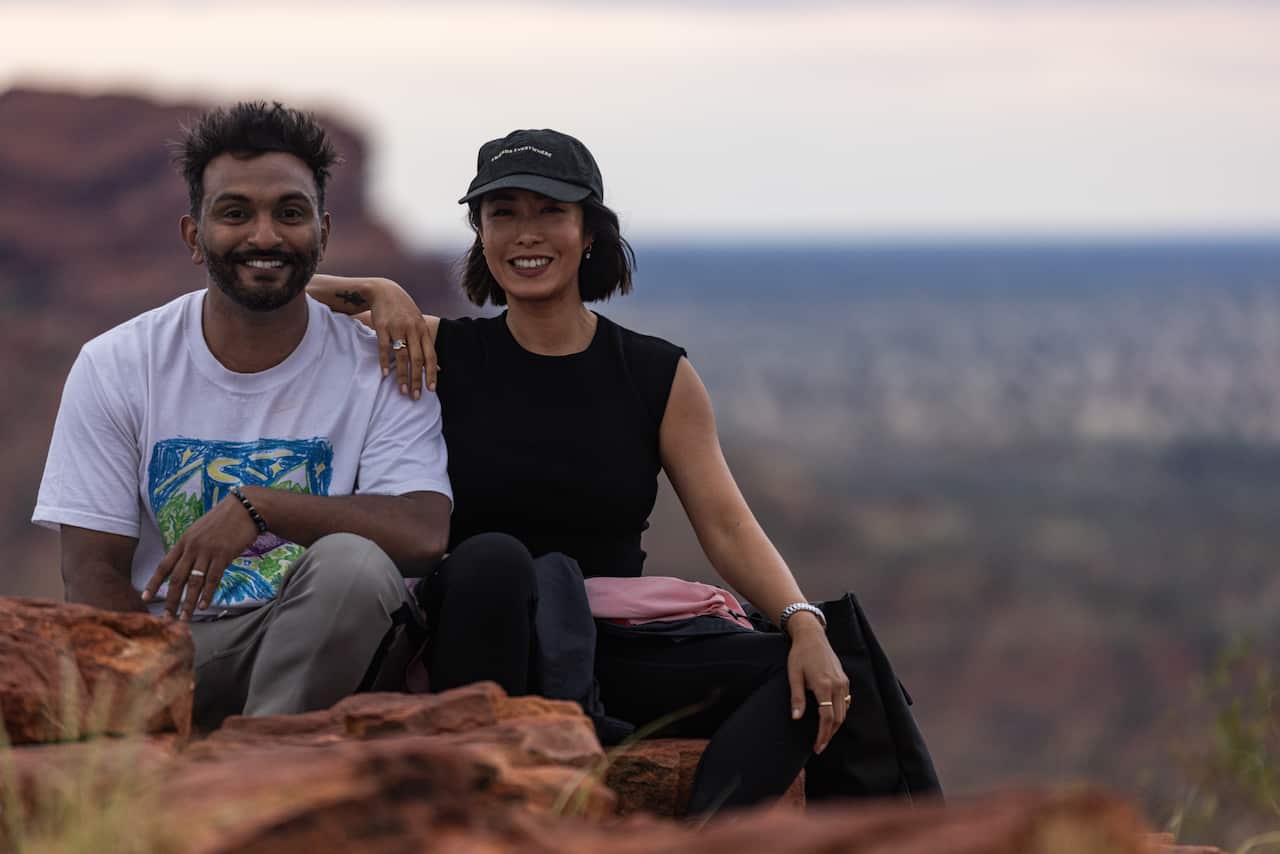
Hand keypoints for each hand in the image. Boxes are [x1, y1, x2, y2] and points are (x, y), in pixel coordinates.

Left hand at [142, 492, 258, 619]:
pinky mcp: (224, 555)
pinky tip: (203, 606)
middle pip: (177, 579)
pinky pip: (213, 579)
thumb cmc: (225, 519)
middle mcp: (192, 548)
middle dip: (170, 600)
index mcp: (184, 541)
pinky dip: (207, 594)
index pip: (164, 566)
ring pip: (194, 582)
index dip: (153, 583)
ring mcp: (207, 551)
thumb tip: (187, 563)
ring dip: (188, 603)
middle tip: (166, 618)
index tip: (145, 598)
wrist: (246, 508)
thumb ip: (192, 546)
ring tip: (185, 618)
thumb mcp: (201, 529)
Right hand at [366, 279, 437, 398]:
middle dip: (417, 380)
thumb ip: (427, 344)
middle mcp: (413, 330)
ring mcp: (397, 328)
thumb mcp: (419, 324)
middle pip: (417, 359)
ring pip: (402, 356)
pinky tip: (386, 374)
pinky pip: (384, 348)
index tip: (431, 389)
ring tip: (402, 391)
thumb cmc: (404, 310)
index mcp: (423, 330)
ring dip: (402, 376)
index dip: (432, 374)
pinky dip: (385, 362)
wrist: (384, 291)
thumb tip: (439, 368)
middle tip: (416, 397)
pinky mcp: (382, 327)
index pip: (431, 356)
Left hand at [786, 614, 850, 753]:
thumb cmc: (800, 654)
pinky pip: (846, 701)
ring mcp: (843, 682)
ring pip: (844, 711)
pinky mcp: (844, 679)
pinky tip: (831, 718)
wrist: (812, 636)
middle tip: (819, 747)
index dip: (823, 735)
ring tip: (824, 736)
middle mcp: (837, 685)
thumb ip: (796, 697)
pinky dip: (840, 713)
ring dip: (835, 726)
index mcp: (824, 685)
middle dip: (829, 734)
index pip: (827, 718)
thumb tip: (796, 718)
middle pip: (838, 718)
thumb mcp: (794, 675)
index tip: (817, 747)